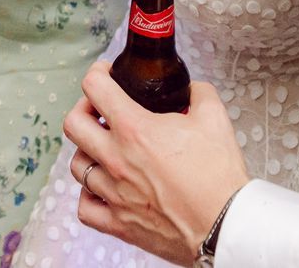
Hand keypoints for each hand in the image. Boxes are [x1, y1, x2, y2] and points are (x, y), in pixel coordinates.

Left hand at [63, 63, 248, 262]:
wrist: (225, 225)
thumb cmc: (219, 177)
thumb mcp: (215, 118)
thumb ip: (199, 93)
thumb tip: (192, 89)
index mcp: (135, 130)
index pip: (95, 89)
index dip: (97, 73)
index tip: (105, 74)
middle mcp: (117, 160)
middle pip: (73, 124)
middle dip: (83, 109)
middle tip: (99, 110)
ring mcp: (114, 193)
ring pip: (77, 165)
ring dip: (88, 151)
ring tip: (105, 149)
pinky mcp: (119, 223)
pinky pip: (85, 207)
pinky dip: (89, 195)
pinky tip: (103, 188)